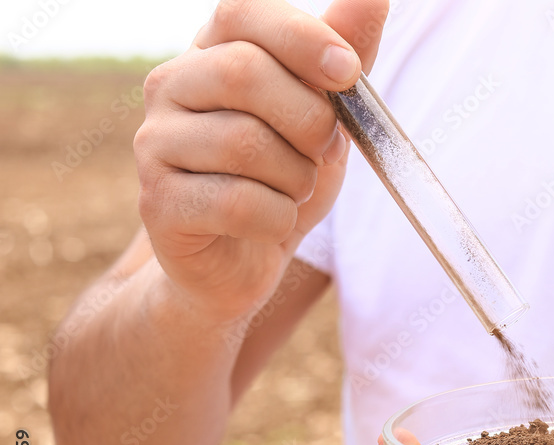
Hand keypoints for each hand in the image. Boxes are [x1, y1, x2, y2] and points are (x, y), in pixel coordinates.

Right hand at [133, 0, 388, 320]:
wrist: (243, 259)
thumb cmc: (283, 177)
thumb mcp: (325, 114)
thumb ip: (343, 56)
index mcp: (211, 52)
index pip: (242, 13)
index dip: (301, 37)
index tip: (348, 73)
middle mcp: (170, 87)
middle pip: (243, 73)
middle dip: (308, 119)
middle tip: (322, 149)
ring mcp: (155, 144)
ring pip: (244, 144)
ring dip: (295, 177)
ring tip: (292, 189)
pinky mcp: (157, 203)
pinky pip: (237, 202)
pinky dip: (276, 218)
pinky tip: (271, 222)